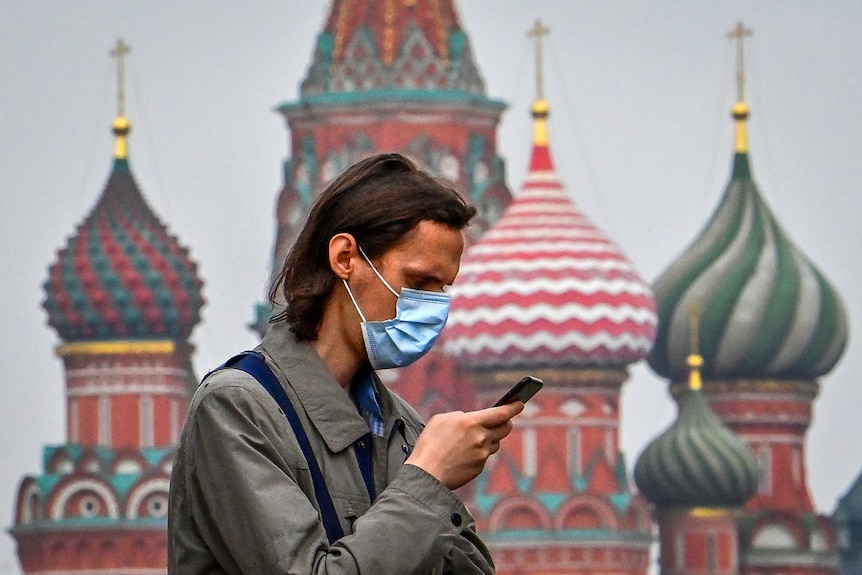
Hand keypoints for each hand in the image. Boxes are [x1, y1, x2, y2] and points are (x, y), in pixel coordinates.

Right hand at [405, 401, 523, 489]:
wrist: (426, 474)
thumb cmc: (429, 444)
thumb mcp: (440, 420)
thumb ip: (460, 417)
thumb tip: (469, 419)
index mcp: (471, 422)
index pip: (500, 413)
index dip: (513, 407)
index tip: (520, 403)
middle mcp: (480, 438)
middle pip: (504, 428)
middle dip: (505, 422)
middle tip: (503, 420)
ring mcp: (482, 454)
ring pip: (495, 443)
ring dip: (489, 438)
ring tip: (472, 439)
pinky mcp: (479, 467)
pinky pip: (484, 456)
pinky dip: (478, 453)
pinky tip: (463, 454)